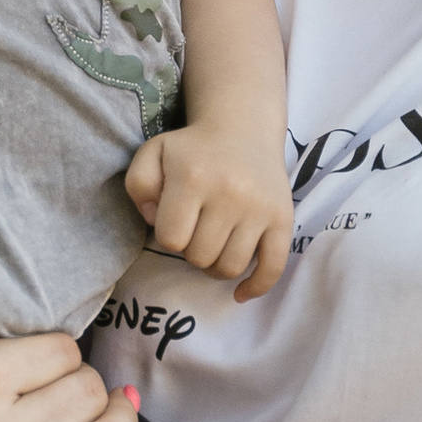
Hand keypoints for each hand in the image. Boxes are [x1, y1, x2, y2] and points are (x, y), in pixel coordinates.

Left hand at [124, 123, 292, 300]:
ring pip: (231, 267)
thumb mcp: (152, 154)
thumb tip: (152, 220)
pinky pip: (273, 266)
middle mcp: (230, 193)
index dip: (168, 237)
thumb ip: (139, 185)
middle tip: (195, 230)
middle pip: (200, 257)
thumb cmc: (192, 149)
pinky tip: (241, 292)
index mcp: (193, 177)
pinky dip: (256, 286)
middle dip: (191, 251)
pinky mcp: (283, 218)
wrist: (242, 129)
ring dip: (215, 266)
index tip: (174, 221)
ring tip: (213, 246)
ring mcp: (259, 208)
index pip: (171, 239)